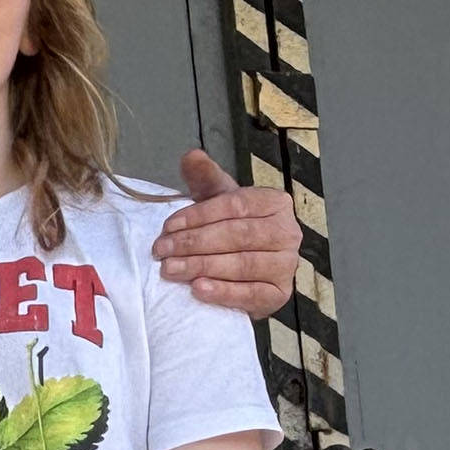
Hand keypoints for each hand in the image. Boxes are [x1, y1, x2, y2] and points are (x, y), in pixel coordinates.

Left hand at [153, 148, 303, 320]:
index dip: (199, 215)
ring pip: (243, 264)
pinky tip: (198, 290)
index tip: (167, 226)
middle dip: (195, 242)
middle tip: (161, 251)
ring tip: (170, 269)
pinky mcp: (279, 294)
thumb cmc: (230, 231)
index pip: (236, 206)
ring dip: (202, 266)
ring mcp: (287, 265)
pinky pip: (250, 293)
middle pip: (238, 235)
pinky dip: (223, 292)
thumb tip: (191, 155)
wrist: (245, 273)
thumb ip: (206, 179)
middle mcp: (288, 232)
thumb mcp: (218, 202)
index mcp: (275, 203)